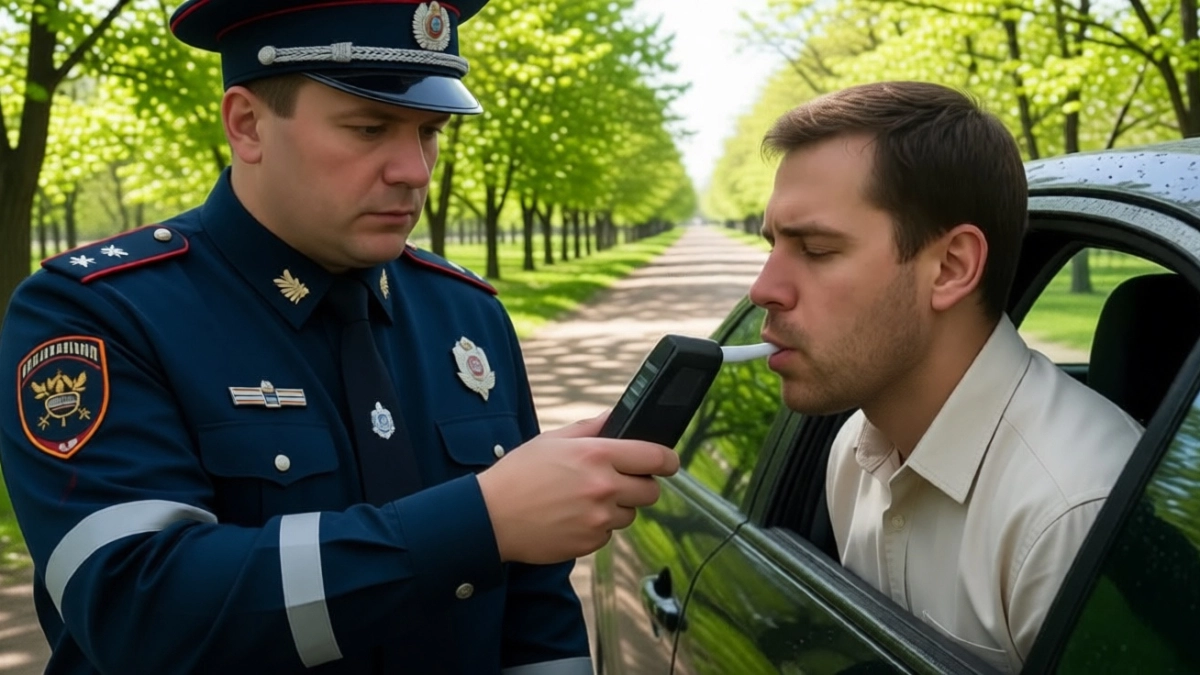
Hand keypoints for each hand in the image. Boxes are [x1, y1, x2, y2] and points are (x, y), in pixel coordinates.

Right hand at [476, 411, 679, 563]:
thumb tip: (615, 417)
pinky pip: (608, 535)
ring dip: (616, 508)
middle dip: (640, 485)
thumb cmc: (518, 475)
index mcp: (597, 455)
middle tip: (617, 481)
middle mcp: (604, 488)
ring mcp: (599, 519)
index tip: (668, 462)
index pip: (656, 457)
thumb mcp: (552, 440)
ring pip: (630, 514)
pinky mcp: (590, 543)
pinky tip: (571, 518)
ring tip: (583, 501)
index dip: (668, 460)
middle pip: (651, 491)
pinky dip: (597, 528)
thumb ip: (591, 427)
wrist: (490, 518)